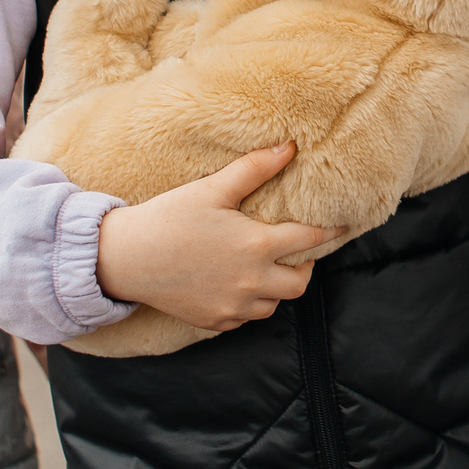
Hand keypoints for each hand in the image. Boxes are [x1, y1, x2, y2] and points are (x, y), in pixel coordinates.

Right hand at [95, 144, 340, 331]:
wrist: (125, 259)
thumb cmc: (169, 219)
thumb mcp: (212, 189)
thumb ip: (255, 169)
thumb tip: (290, 147)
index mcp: (257, 247)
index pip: (309, 240)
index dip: (329, 231)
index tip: (342, 226)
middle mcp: (252, 283)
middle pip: (299, 283)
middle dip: (304, 267)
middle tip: (296, 252)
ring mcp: (233, 307)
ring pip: (273, 305)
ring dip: (276, 288)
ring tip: (265, 268)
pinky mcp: (214, 322)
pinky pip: (245, 318)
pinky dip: (249, 304)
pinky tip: (237, 285)